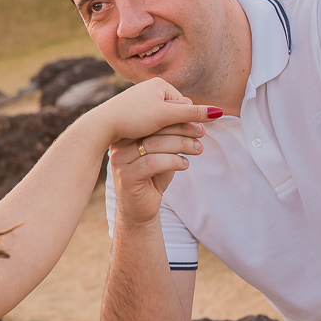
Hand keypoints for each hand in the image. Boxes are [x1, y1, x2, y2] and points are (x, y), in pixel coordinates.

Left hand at [95, 77, 218, 144]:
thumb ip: (192, 113)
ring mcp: (141, 100)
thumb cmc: (133, 117)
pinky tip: (146, 140)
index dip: (186, 121)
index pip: (184, 105)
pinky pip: (150, 123)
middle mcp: (150, 88)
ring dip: (165, 131)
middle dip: (176, 126)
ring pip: (163, 119)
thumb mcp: (165, 116)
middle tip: (170, 139)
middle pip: (174, 112)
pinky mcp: (133, 111)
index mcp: (160, 84)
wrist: (102, 124)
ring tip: (157, 140)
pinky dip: (152, 132)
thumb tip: (219, 112)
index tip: (183, 135)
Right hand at [97, 78, 220, 225]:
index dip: (177, 118)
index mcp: (127, 134)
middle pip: (153, 129)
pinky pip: (152, 163)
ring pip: (154, 144)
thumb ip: (171, 134)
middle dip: (182, 129)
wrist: (139, 209)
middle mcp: (119, 144)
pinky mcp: (126, 176)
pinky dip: (173, 161)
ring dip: (181, 144)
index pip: (153, 118)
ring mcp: (120, 160)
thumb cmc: (153, 177)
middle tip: (201, 132)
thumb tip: (191, 110)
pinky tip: (185, 164)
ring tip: (198, 149)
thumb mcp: (163, 152)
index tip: (198, 121)